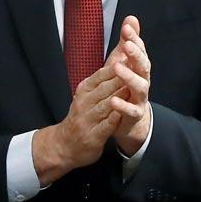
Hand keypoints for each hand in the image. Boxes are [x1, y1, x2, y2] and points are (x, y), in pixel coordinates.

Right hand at [32, 64, 123, 183]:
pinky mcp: (92, 137)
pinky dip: (113, 119)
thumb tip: (120, 57)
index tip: (130, 58)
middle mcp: (84, 103)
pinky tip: (121, 114)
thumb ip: (104, 78)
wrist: (65, 144)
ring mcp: (87, 120)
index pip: (100, 76)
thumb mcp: (87, 94)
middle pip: (104, 89)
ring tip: (131, 90)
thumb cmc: (82, 115)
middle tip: (136, 70)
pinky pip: (104, 126)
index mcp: (84, 91)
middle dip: (120, 79)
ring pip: (105, 106)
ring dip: (118, 98)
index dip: (115, 67)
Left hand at [106, 16, 151, 154]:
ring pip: (140, 86)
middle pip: (143, 66)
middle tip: (127, 44)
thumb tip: (131, 18)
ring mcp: (140, 98)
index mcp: (139, 68)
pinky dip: (123, 106)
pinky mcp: (135, 114)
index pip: (139, 50)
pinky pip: (131, 110)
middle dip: (136, 54)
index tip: (126, 27)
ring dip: (129, 77)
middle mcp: (143, 80)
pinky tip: (113, 100)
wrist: (130, 120)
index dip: (134, 38)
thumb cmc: (125, 87)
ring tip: (117, 66)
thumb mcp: (124, 62)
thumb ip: (128, 42)